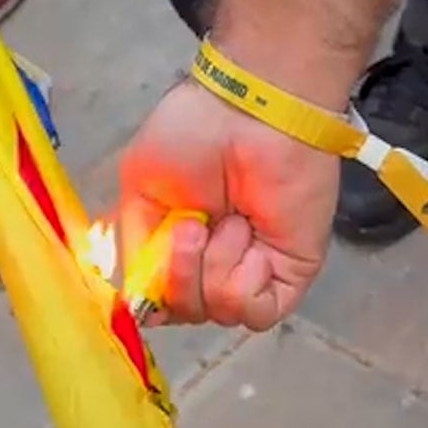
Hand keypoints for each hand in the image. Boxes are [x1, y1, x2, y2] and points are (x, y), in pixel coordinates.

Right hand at [113, 80, 339, 330]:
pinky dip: (244, 284)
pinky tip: (250, 242)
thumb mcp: (140, 189)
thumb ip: (137, 248)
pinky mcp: (289, 274)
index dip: (151, 291)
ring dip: (215, 264)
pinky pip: (257, 313)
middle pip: (185, 312)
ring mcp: (252, 271)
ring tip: (232, 218)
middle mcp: (213, 264)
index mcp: (176, 245)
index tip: (152, 257)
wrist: (251, 115)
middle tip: (194, 223)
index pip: (157, 300)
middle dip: (181, 272)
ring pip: (218, 312)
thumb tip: (140, 300)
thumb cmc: (194, 134)